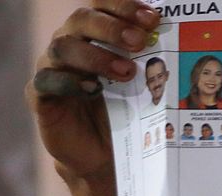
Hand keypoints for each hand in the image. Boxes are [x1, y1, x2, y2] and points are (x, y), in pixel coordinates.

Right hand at [25, 1, 159, 181]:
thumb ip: (150, 61)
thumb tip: (180, 41)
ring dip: (97, 56)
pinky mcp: (40, 95)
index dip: (124, 6)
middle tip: (139, 41)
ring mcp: (51, 67)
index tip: (153, 18)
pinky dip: (70, 82)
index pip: (102, 6)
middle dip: (112, 27)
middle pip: (81, 19)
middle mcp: (69, 43)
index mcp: (92, 34)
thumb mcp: (141, 85)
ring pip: (64, 47)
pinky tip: (93, 89)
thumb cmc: (124, 112)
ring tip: (126, 72)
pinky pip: (47, 81)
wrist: (104, 154)